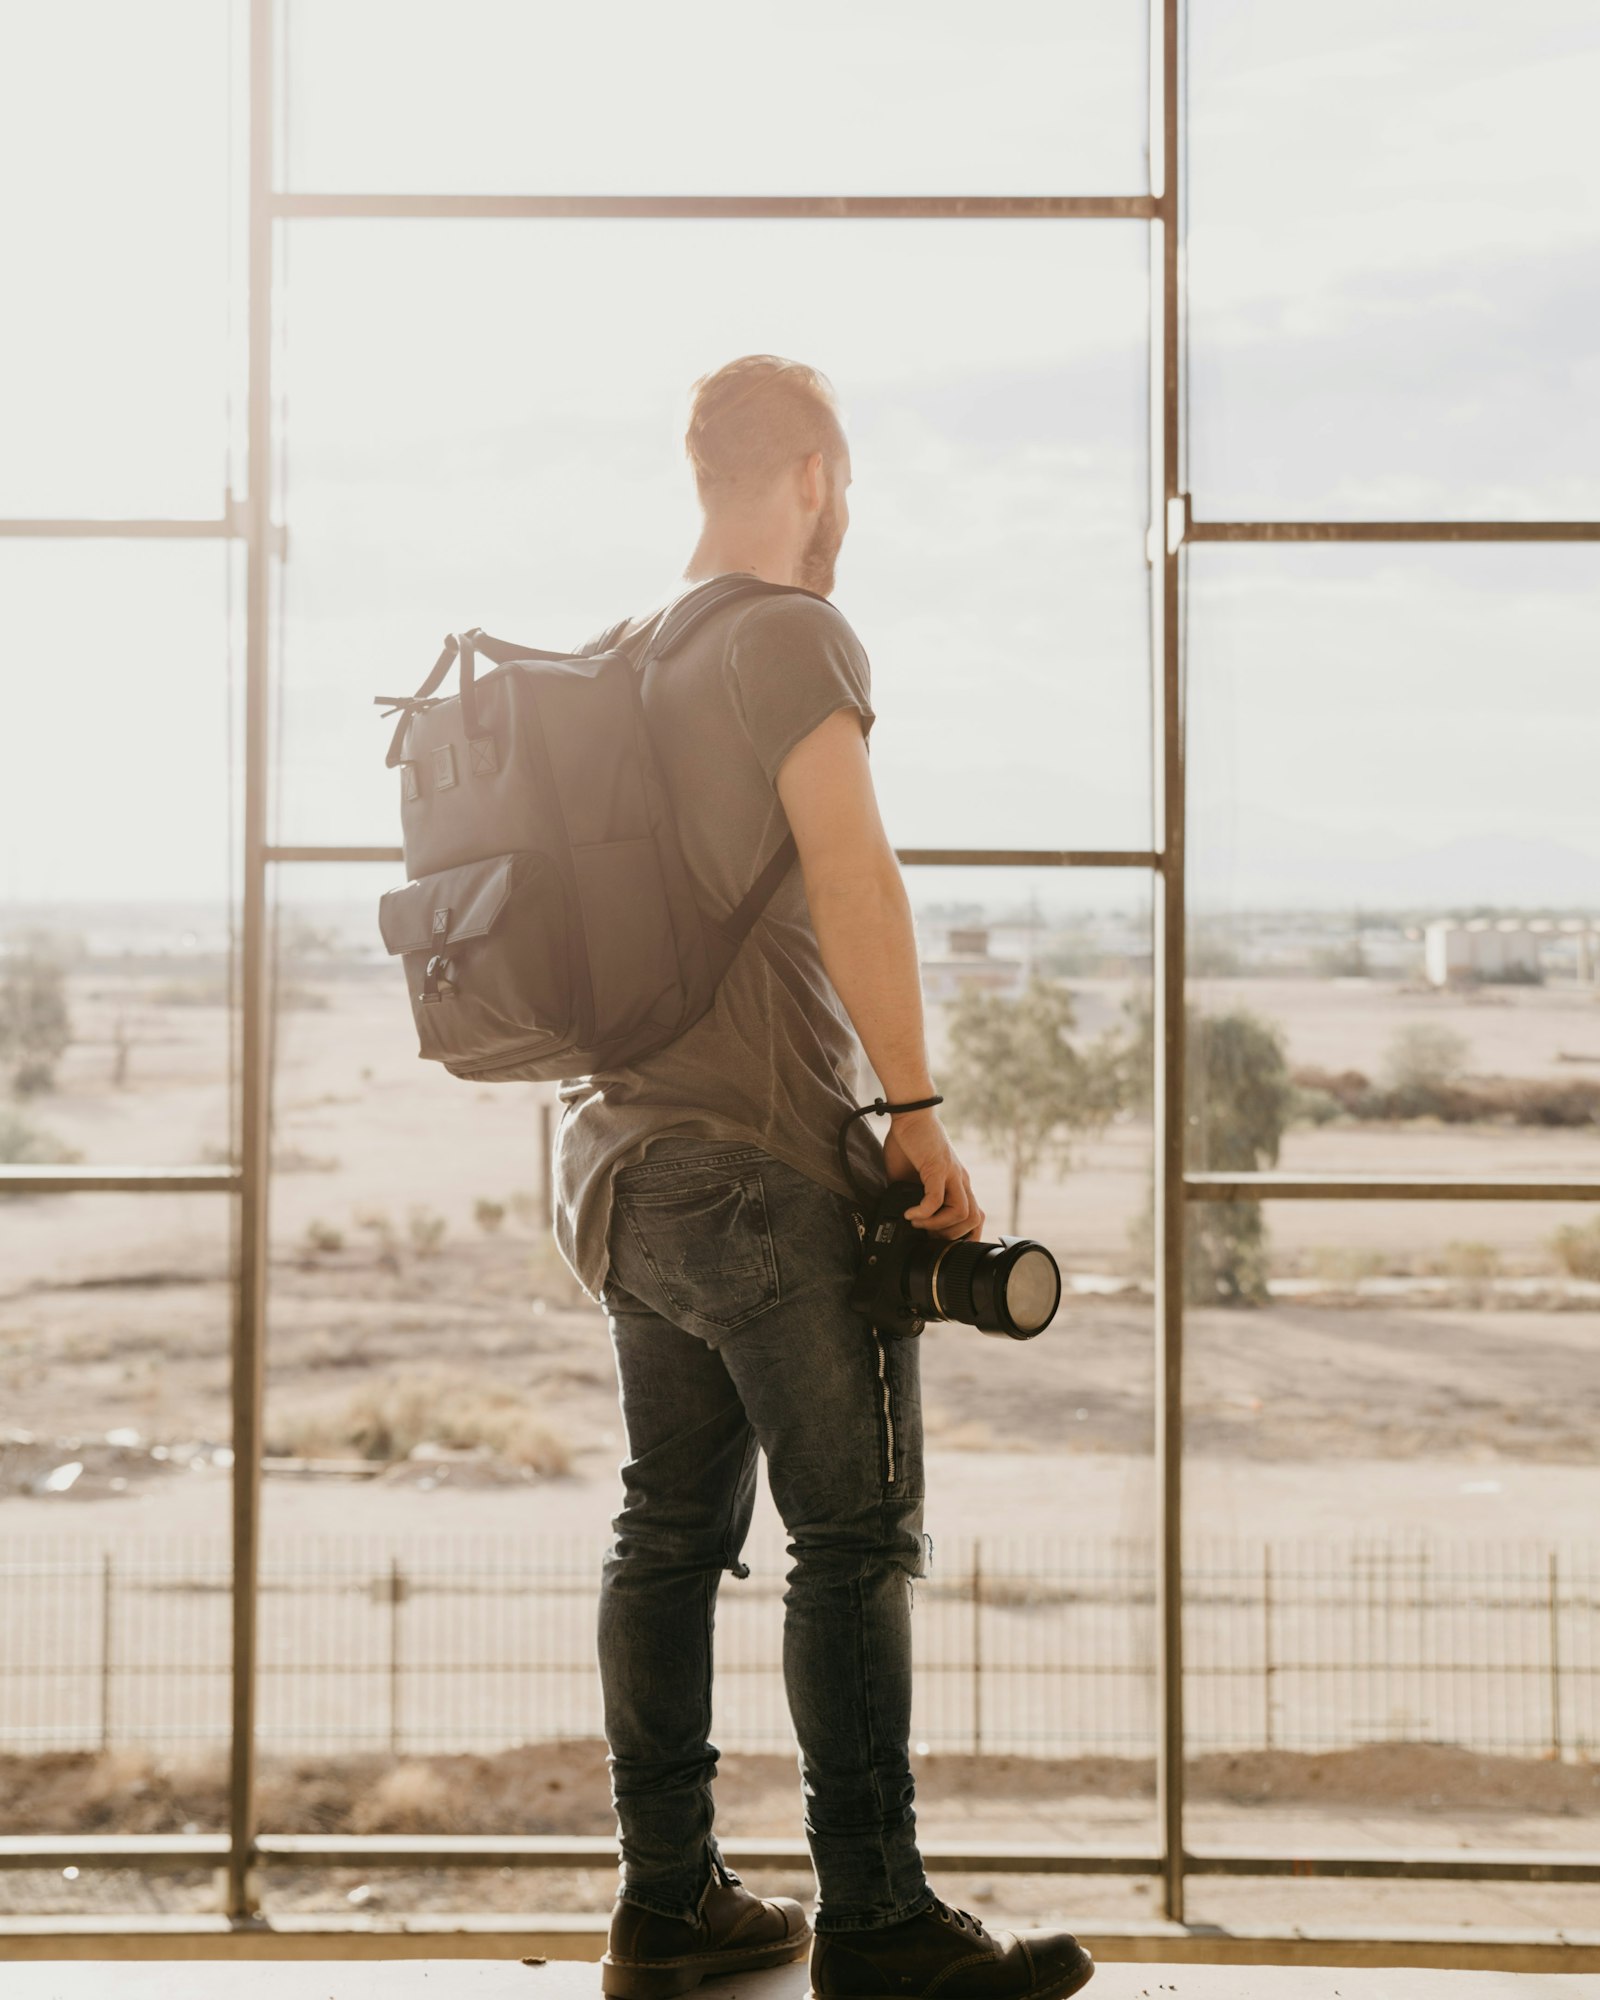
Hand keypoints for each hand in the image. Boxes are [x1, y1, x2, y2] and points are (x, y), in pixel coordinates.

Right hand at [881, 1108, 985, 1240]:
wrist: (910, 1113)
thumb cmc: (911, 1142)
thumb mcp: (914, 1177)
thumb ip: (915, 1196)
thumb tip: (904, 1219)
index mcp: (958, 1184)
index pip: (975, 1217)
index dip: (962, 1236)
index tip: (940, 1245)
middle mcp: (960, 1180)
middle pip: (974, 1219)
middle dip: (950, 1236)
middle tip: (927, 1236)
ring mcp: (952, 1174)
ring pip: (962, 1213)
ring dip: (937, 1226)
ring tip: (916, 1223)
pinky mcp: (938, 1167)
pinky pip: (937, 1199)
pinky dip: (923, 1212)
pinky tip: (909, 1213)